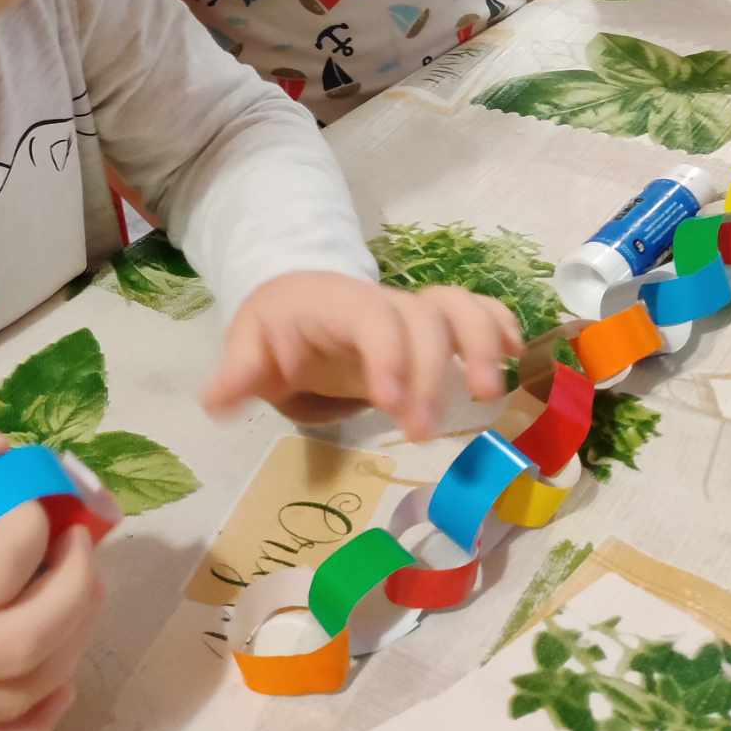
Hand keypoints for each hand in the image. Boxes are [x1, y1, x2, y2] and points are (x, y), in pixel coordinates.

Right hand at [0, 404, 102, 730]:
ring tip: (74, 593)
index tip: (40, 506)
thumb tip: (9, 450)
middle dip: (75, 587)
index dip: (37, 532)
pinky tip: (59, 677)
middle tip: (78, 547)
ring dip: (71, 642)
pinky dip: (42, 720)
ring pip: (20, 697)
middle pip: (22, 641)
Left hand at [203, 272, 517, 440]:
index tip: (391, 402)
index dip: (388, 355)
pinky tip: (515, 363)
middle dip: (433, 373)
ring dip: (481, 345)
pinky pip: (478, 311)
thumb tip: (215, 401)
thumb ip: (237, 373)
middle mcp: (383, 302)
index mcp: (337, 305)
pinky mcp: (436, 324)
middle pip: (424, 319)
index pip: (372, 319)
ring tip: (487, 397)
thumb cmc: (276, 328)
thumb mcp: (249, 345)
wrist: (297, 297)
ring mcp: (413, 310)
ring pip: (460, 307)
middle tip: (421, 433)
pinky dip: (501, 328)